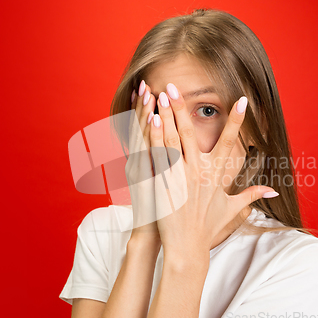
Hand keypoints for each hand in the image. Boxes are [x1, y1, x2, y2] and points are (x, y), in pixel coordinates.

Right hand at [125, 80, 160, 243]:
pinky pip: (148, 154)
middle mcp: (142, 163)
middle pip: (143, 129)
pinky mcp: (147, 180)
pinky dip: (148, 136)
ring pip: (143, 137)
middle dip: (144, 107)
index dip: (145, 111)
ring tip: (147, 92)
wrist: (154, 234)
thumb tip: (174, 149)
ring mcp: (143, 171)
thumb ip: (168, 164)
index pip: (146, 131)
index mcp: (148, 162)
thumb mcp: (164, 184)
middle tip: (146, 83)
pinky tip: (151, 120)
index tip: (150, 90)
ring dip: (145, 114)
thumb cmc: (164, 211)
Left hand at [148, 83, 277, 259]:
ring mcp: (179, 177)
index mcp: (215, 175)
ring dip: (165, 116)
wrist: (186, 247)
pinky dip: (154, 137)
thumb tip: (272, 191)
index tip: (242, 100)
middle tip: (175, 87)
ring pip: (171, 140)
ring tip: (160, 95)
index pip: (228, 142)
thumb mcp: (231, 210)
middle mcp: (198, 172)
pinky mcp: (162, 185)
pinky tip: (150, 120)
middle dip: (183, 108)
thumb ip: (250, 195)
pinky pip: (157, 156)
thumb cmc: (208, 228)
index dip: (237, 120)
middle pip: (191, 133)